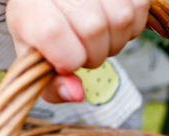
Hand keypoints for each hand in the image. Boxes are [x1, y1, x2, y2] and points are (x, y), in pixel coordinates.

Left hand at [5, 0, 150, 103]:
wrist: (54, 4)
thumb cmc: (42, 32)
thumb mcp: (37, 61)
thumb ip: (52, 85)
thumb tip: (77, 94)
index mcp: (30, 6)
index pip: (52, 32)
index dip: (68, 58)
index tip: (66, 63)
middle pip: (93, 29)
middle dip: (95, 54)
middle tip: (83, 50)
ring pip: (120, 19)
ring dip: (114, 41)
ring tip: (98, 37)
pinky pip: (138, 10)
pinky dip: (130, 28)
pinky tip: (111, 24)